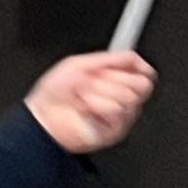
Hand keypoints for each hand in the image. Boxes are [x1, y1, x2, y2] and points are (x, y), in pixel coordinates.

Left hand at [24, 51, 154, 154]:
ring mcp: (120, 114)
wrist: (44, 115)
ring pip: (128, 96)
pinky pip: (116, 110)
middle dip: (114, 78)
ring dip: (99, 92)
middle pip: (142, 84)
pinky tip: (85, 107)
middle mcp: (120, 97)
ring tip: (84, 96)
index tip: (126, 66)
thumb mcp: (79, 64)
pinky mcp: (116, 129)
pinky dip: (96, 104)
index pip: (142, 73)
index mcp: (113, 80)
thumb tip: (136, 58)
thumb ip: (110, 58)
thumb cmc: (55, 90)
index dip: (137, 68)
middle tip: (94, 82)